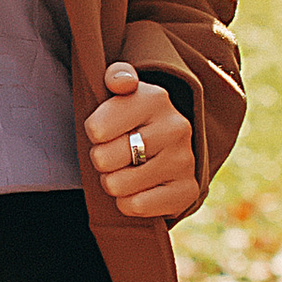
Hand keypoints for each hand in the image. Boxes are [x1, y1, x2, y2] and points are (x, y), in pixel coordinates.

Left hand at [87, 62, 200, 222]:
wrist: (168, 146)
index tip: (105, 130)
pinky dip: (128, 203)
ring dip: (113, 182)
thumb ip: (117, 75)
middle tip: (116, 153)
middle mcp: (175, 127)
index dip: (94, 134)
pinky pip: (137, 205)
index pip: (96, 129)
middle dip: (102, 159)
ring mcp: (184, 160)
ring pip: (117, 185)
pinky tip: (138, 188)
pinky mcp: (187, 190)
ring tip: (126, 169)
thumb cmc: (131, 118)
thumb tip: (122, 82)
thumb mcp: (122, 91)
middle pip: (103, 159)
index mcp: (155, 98)